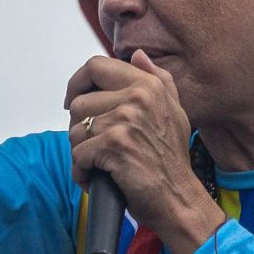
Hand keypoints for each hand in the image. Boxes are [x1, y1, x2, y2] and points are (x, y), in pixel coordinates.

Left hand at [65, 51, 224, 253]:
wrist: (179, 199)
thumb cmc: (172, 160)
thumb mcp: (174, 112)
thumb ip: (158, 79)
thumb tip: (137, 55)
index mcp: (148, 85)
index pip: (95, 66)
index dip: (77, 83)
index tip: (75, 102)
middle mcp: (138, 97)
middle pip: (78, 102)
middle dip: (79, 128)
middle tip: (95, 146)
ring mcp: (126, 120)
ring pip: (75, 130)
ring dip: (82, 152)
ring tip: (101, 165)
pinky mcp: (114, 145)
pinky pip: (78, 155)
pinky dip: (82, 172)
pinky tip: (98, 178)